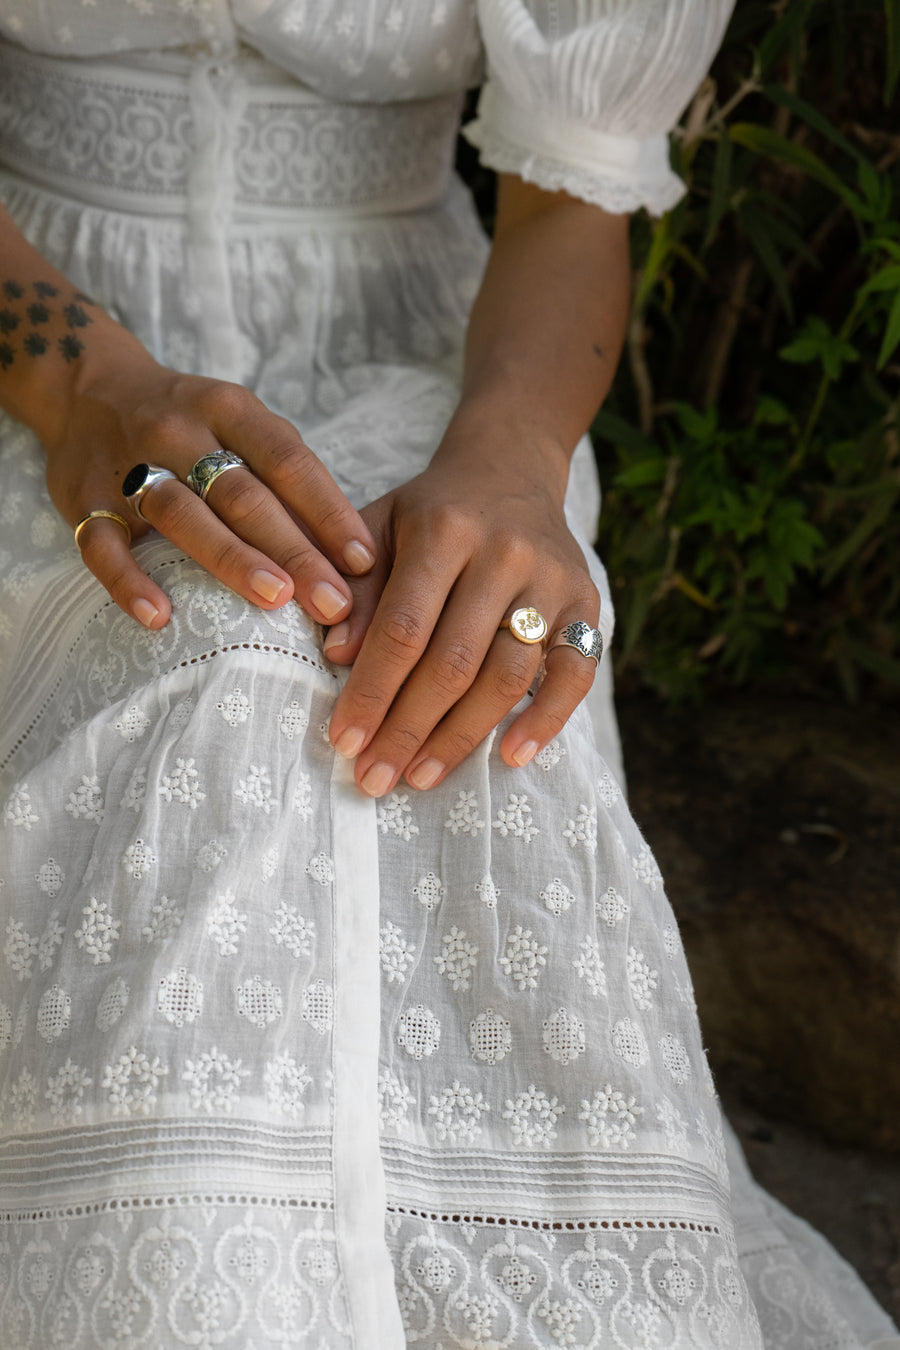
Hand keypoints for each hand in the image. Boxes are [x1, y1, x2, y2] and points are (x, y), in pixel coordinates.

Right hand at [48, 347, 375, 627]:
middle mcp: (180, 430)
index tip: (362, 561)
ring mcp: (128, 465)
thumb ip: (285, 475)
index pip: (288, 460)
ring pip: (182, 514)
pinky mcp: (82, 500)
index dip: (328, 511)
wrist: (88, 389)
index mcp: (228, 409)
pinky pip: (102, 546)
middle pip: (243, 493)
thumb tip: (348, 550)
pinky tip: (159, 617)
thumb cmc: (190, 424)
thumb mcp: (240, 423)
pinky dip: (129, 582)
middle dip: (294, 548)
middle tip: (332, 600)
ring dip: (231, 559)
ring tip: (275, 600)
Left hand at [325, 426, 599, 794]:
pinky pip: (575, 672)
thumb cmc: (430, 511)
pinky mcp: (587, 601)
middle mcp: (504, 554)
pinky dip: (547, 719)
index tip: (343, 740)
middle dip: (408, 729)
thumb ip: (358, 588)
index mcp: (444, 531)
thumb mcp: (380, 530)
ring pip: (507, 675)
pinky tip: (512, 756)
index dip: (372, 691)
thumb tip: (338, 655)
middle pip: (453, 662)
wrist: (509, 468)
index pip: (403, 628)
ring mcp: (551, 580)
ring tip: (420, 777)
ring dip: (462, 736)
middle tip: (373, 778)